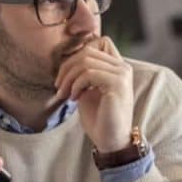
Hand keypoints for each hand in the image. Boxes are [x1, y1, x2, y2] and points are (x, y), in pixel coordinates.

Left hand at [53, 36, 133, 152]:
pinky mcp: (118, 84)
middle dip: (67, 67)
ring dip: (69, 78)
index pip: (100, 41)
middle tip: (58, 87)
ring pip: (86, 61)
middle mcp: (123, 67)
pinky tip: (74, 98)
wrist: (110, 140)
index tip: (67, 74)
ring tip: (64, 94)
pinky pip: (89, 73)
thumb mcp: (88, 90)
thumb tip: (67, 61)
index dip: (79, 53)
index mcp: (118, 67)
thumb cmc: (99, 118)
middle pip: (88, 51)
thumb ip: (84, 73)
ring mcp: (122, 74)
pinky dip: (76, 85)